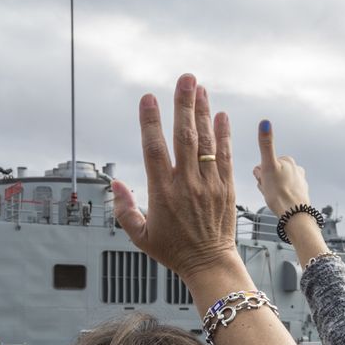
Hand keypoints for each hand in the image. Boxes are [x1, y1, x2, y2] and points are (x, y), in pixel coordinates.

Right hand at [114, 74, 238, 282]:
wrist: (210, 264)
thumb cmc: (173, 251)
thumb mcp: (141, 236)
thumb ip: (125, 210)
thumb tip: (117, 184)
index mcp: (163, 193)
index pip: (154, 150)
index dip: (151, 122)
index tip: (148, 99)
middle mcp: (187, 184)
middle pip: (184, 137)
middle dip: (184, 105)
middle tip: (185, 79)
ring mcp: (209, 185)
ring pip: (206, 142)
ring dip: (203, 112)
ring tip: (200, 88)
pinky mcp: (226, 188)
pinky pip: (226, 157)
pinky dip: (224, 135)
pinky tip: (221, 115)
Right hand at [251, 120, 310, 218]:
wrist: (294, 215)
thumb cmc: (279, 193)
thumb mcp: (268, 166)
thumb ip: (266, 144)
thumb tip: (265, 122)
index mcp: (288, 160)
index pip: (264, 164)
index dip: (261, 174)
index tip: (266, 181)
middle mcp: (296, 169)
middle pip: (270, 174)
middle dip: (266, 183)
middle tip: (269, 191)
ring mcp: (299, 182)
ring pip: (275, 184)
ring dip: (271, 191)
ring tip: (275, 199)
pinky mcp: (300, 195)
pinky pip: (283, 194)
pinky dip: (279, 199)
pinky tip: (280, 204)